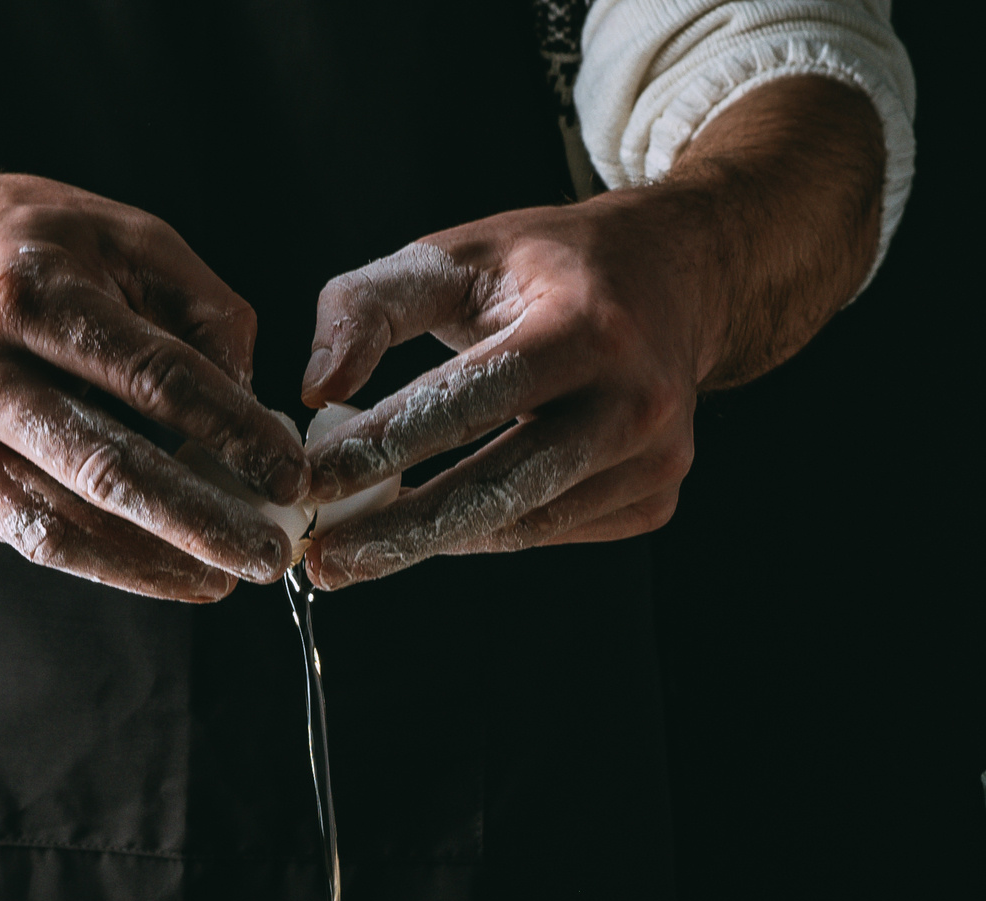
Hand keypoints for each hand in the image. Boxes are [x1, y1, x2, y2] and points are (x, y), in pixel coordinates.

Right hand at [0, 165, 308, 600]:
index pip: (155, 378)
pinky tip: (152, 562)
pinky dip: (94, 558)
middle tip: (270, 556)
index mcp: (29, 290)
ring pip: (59, 527)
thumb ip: (204, 312)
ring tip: (219, 579)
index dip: (233, 433)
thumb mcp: (122, 236)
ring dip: (151, 564)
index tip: (290, 475)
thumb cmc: (21, 246)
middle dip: (202, 522)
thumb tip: (255, 408)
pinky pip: (19, 533)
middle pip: (108, 469)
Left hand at [295, 76, 883, 590]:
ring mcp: (655, 458)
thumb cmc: (547, 267)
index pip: (467, 401)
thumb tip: (317, 390)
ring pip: (522, 523)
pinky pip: (550, 531)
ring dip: (433, 540)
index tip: (309, 481)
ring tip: (356, 547)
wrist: (676, 280)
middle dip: (401, 531)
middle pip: (500, 487)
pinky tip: (441, 519)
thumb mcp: (457, 255)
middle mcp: (635, 400)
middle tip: (324, 559)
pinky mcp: (655, 496)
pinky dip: (487, 531)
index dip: (381, 446)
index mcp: (586, 326)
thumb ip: (369, 305)